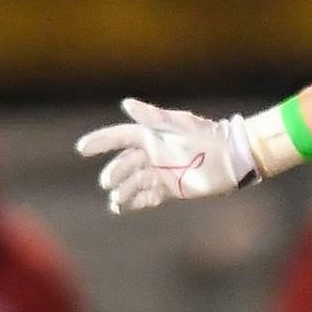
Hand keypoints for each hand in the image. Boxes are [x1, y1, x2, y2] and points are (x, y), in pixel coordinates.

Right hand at [75, 100, 256, 213]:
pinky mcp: (170, 189)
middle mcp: (152, 155)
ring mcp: (160, 173)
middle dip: (114, 173)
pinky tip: (124, 208)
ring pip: (133, 183)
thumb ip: (152, 117)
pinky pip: (147, 197)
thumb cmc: (205, 135)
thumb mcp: (178, 124)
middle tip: (109, 182)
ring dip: (122, 192)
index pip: (119, 138)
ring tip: (116, 201)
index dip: (100, 142)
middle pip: (124, 164)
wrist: (229, 158)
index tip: (82, 149)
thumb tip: (126, 104)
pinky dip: (135, 203)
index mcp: (151, 136)